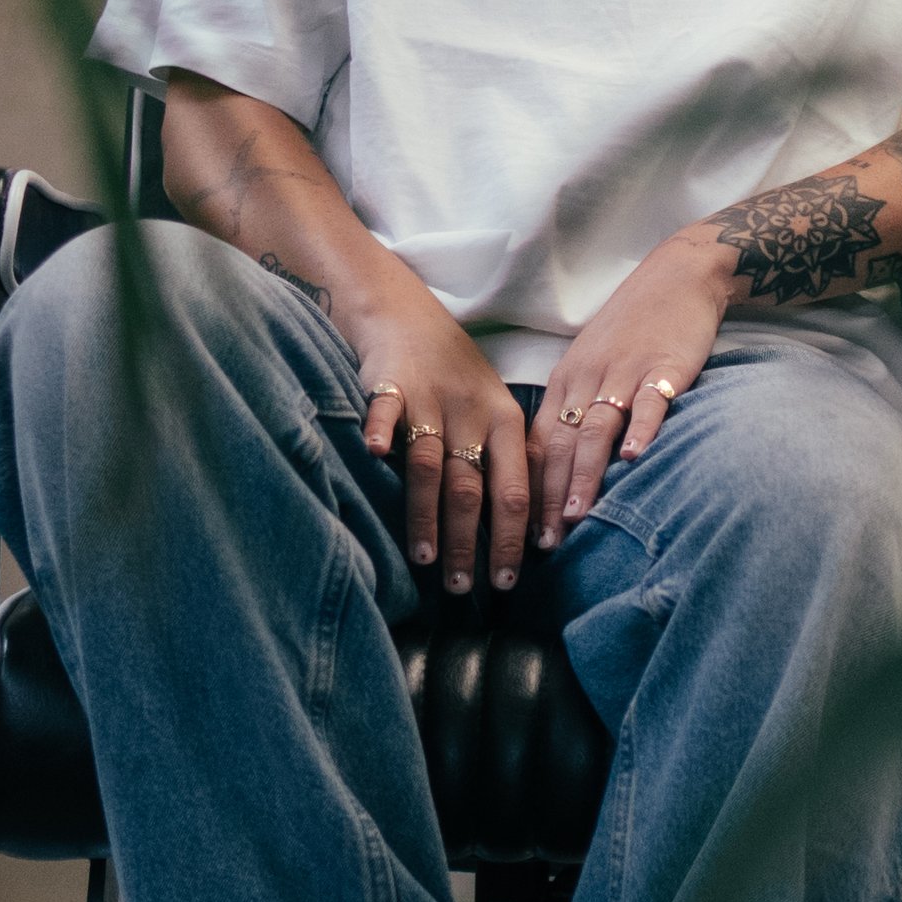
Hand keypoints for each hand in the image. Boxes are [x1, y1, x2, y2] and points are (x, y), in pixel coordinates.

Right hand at [350, 288, 532, 596]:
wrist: (406, 314)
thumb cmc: (456, 376)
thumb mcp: (494, 412)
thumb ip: (508, 462)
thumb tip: (529, 531)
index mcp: (504, 421)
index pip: (515, 489)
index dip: (512, 536)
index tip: (509, 580)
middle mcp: (471, 412)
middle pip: (472, 486)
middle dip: (470, 541)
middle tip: (465, 587)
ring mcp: (429, 398)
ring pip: (430, 464)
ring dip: (427, 514)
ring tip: (426, 559)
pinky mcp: (389, 383)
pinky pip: (384, 409)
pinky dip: (380, 430)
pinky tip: (373, 456)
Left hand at [533, 226, 731, 548]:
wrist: (676, 276)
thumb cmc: (631, 328)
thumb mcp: (589, 365)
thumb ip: (574, 411)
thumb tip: (556, 469)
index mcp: (565, 383)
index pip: (538, 444)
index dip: (529, 490)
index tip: (522, 534)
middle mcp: (586, 380)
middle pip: (560, 444)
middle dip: (550, 497)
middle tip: (543, 544)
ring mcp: (624, 373)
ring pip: (596, 429)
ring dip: (584, 475)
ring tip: (578, 515)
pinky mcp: (663, 366)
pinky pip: (649, 402)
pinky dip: (641, 430)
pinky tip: (634, 458)